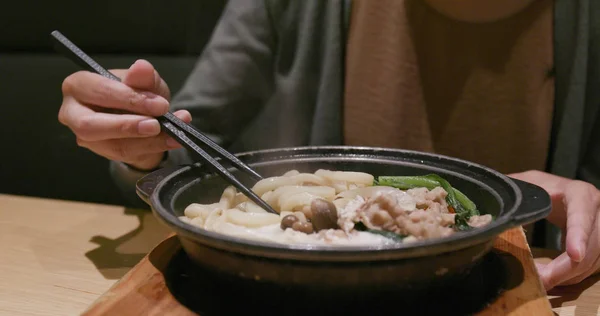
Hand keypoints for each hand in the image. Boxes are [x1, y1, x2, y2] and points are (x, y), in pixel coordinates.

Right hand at [58, 59, 191, 169]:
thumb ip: (143, 76)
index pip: (98, 91)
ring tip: (173, 133)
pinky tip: (173, 140)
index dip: (128, 98)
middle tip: (156, 125)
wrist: (142, 115)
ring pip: (113, 144)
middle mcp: (73, 112)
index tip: (159, 104)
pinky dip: (153, 147)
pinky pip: (127, 155)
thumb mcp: (145, 81)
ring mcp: (84, 136)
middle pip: (91, 125)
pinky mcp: (101, 153)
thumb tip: (142, 68)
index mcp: (79, 85)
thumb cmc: (136, 93)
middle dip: (127, 126)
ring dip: (147, 141)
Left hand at [508, 170, 599, 290]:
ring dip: (569, 275)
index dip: (579, 233)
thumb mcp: (526, 184)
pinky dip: (573, 276)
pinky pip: (592, 266)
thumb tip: (484, 202)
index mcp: (579, 193)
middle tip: (544, 280)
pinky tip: (554, 280)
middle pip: (592, 244)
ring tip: (543, 282)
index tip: (574, 254)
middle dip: (567, 267)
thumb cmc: (540, 188)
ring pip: (594, 259)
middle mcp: (597, 210)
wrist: (558, 191)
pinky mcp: (598, 244)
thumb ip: (511, 189)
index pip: (582, 212)